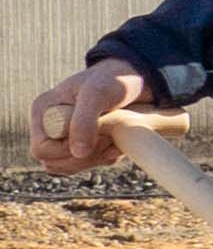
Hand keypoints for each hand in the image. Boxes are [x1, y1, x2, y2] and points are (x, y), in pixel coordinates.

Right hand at [25, 61, 144, 176]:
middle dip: (84, 158)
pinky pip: (89, 164)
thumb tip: (77, 153)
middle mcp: (49, 126)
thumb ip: (84, 121)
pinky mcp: (83, 145)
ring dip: (96, 159)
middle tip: (109, 139)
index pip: (41, 149)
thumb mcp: (97, 94)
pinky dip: (106, 158)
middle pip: (53, 164)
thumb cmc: (112, 80)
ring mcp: (64, 137)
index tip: (97, 136)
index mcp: (43, 111)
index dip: (66, 151)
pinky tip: (118, 141)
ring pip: (70, 168)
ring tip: (114, 137)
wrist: (135, 80)